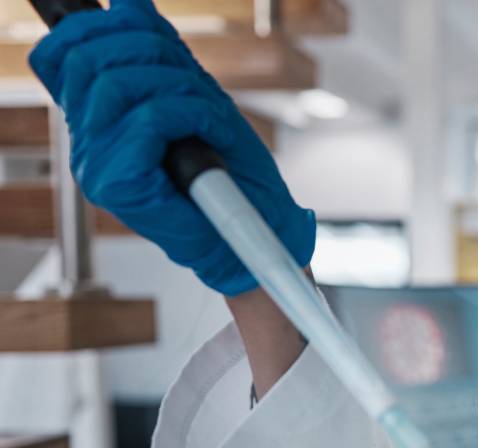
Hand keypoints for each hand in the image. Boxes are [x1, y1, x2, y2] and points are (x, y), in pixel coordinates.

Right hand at [28, 0, 314, 296]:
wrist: (258, 238)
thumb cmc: (235, 178)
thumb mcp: (198, 101)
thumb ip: (162, 57)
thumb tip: (133, 4)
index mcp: (96, 125)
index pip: (63, 53)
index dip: (102, 26)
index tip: (147, 27)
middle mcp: (87, 146)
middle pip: (91, 57)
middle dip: (153, 50)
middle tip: (196, 82)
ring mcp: (97, 168)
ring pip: (122, 84)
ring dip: (181, 85)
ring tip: (210, 115)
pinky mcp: (118, 186)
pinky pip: (150, 119)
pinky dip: (193, 114)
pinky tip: (213, 133)